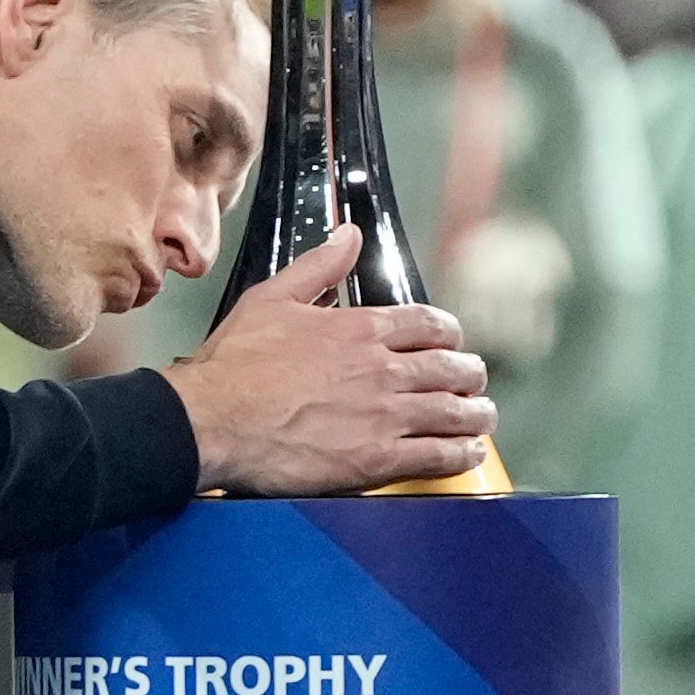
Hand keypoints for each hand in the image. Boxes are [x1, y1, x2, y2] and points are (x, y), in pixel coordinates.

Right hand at [162, 228, 496, 493]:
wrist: (211, 420)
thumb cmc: (234, 366)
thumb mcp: (273, 298)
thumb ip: (319, 266)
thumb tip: (348, 235)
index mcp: (360, 328)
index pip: (428, 324)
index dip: (449, 334)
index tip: (453, 342)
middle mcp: (381, 369)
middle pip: (450, 367)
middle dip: (470, 374)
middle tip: (475, 380)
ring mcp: (383, 415)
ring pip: (452, 411)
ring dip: (475, 413)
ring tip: (482, 416)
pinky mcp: (376, 459)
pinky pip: (437, 454)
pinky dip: (461, 453)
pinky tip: (468, 453)